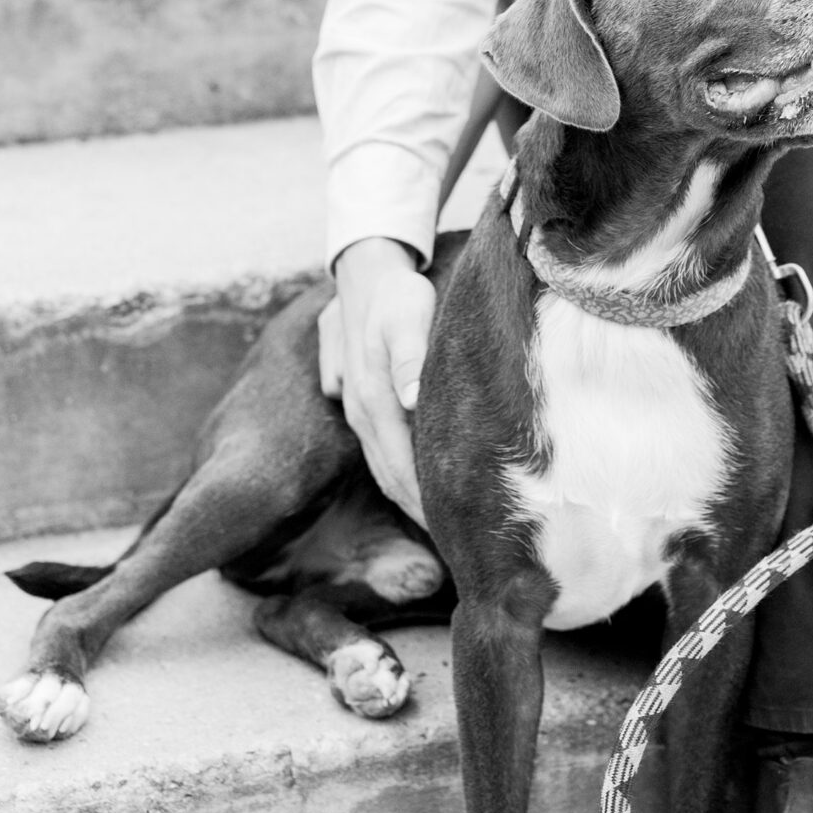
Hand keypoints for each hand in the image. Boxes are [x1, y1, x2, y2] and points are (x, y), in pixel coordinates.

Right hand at [331, 237, 435, 520]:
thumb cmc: (395, 295)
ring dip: (407, 496)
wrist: (364, 270)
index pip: (400, 469)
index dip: (425, 505)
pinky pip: (379, 446)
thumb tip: (411, 401)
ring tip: (440, 524)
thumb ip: (407, 358)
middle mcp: (360, 411)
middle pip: (389, 476)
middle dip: (420, 511)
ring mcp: (355, 407)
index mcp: (374, 401)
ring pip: (382, 465)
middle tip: (458, 543)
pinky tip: (418, 482)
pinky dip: (398, 471)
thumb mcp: (405, 316)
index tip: (455, 533)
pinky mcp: (357, 399)